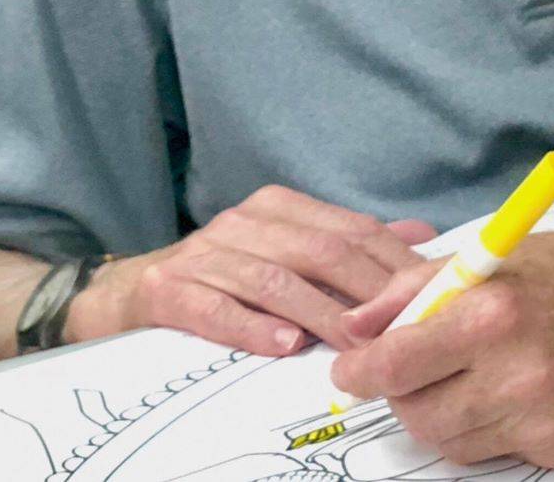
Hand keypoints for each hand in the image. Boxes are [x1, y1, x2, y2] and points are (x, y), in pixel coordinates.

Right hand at [65, 185, 437, 356]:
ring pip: (274, 281)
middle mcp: (243, 222)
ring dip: (320, 315)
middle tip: (400, 329)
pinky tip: (284, 346)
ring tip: (354, 345)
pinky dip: (252, 327)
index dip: (394, 264)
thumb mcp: (287, 254)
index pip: (352, 231)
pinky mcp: (166, 289)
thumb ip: (349, 247)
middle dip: (367, 291)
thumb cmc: (221, 279)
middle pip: (320, 252)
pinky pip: (214, 308)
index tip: (429, 297)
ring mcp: (202, 253)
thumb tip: (421, 239)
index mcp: (280, 208)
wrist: (123, 295)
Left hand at [331, 201, 553, 468]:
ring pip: (451, 440)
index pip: (396, 364)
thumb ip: (414, 290)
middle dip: (402, 394)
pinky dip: (491, 425)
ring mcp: (543, 416)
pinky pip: (496, 451)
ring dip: (444, 411)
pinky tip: (517, 387)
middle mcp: (520, 372)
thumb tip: (354, 329)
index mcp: (495, 314)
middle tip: (413, 370)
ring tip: (473, 372)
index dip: (361, 372)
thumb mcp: (492, 257)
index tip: (351, 371)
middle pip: (416, 414)